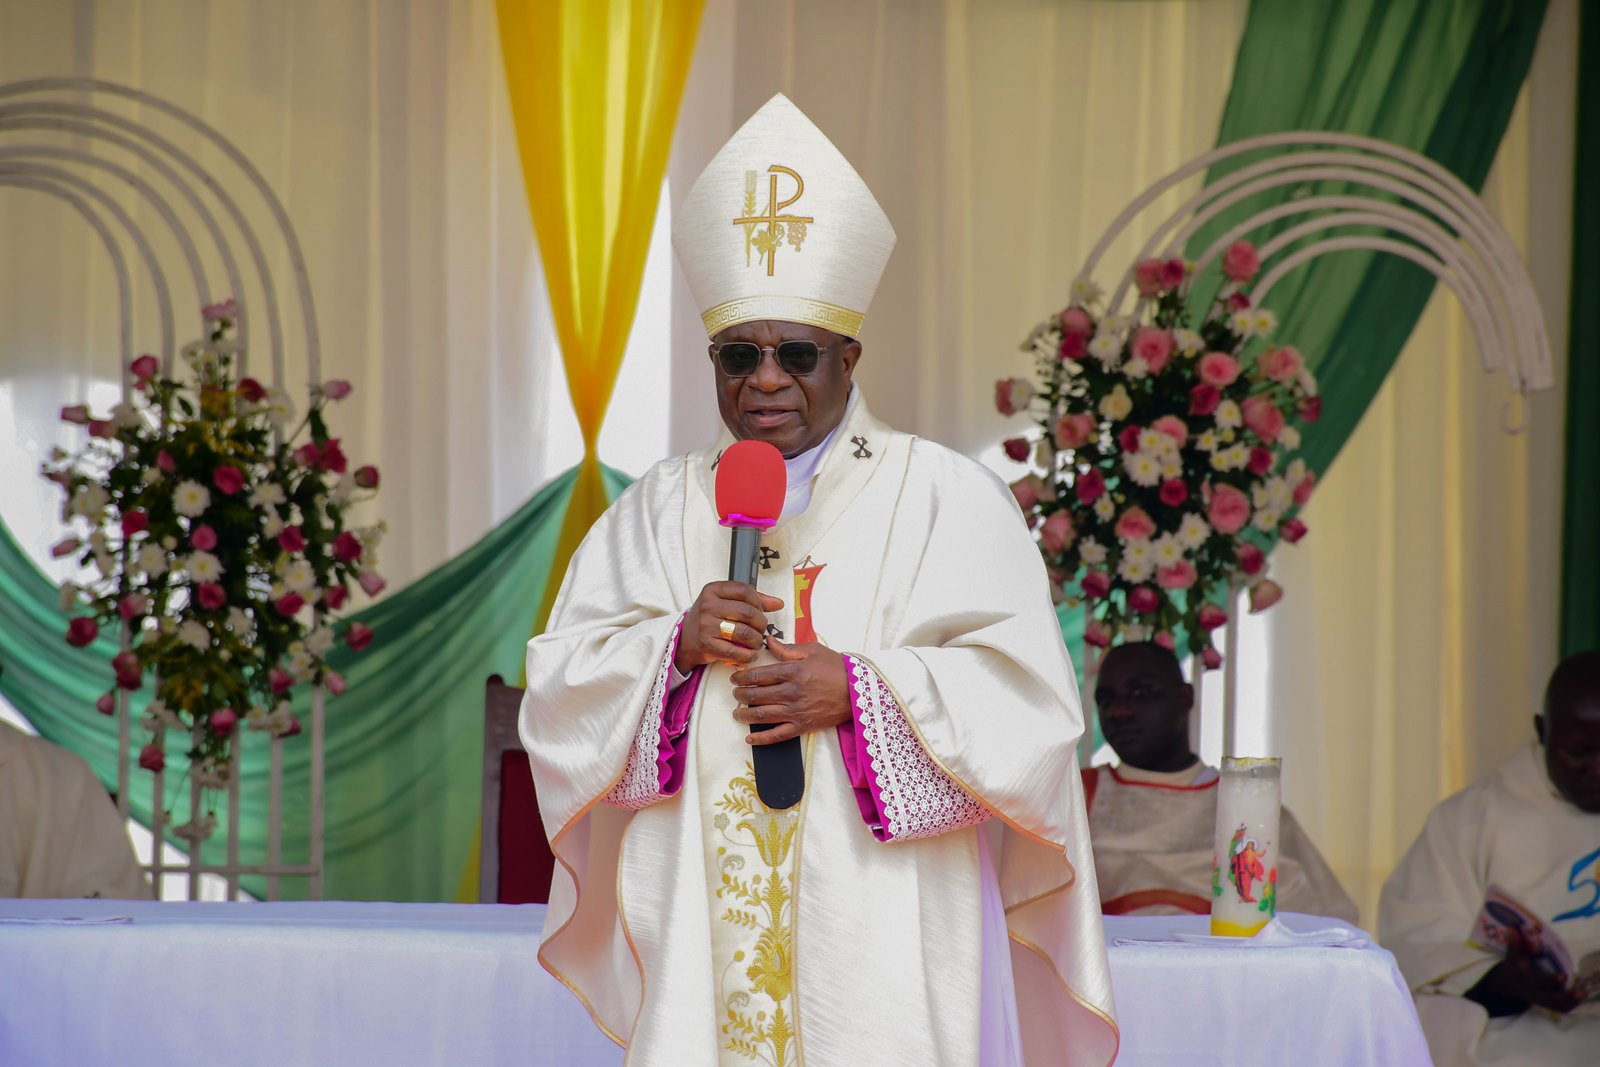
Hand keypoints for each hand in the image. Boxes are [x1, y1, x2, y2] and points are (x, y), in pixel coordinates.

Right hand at [675, 581, 783, 673]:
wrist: (685, 640)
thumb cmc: (709, 620)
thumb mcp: (725, 602)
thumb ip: (751, 600)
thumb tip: (777, 603)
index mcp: (712, 590)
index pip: (744, 590)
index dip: (759, 601)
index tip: (762, 609)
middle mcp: (708, 606)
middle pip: (747, 612)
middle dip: (760, 623)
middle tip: (760, 629)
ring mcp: (706, 626)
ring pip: (744, 632)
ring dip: (756, 640)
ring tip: (755, 642)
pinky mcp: (707, 645)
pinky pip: (735, 652)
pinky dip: (748, 655)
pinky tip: (749, 654)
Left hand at [730, 638, 849, 744]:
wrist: (858, 690)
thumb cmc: (836, 668)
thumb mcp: (813, 650)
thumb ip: (788, 648)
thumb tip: (769, 642)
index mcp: (793, 672)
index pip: (758, 675)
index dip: (742, 677)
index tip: (735, 678)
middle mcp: (791, 692)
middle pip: (756, 695)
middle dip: (740, 695)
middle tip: (736, 694)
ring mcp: (796, 711)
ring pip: (762, 715)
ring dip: (744, 715)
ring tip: (737, 713)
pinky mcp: (802, 726)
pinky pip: (777, 735)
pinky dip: (761, 739)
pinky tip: (749, 738)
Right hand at [1467, 928, 1581, 1016]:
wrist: (1509, 986)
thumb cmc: (1513, 968)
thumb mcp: (1511, 957)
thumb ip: (1514, 944)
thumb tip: (1512, 927)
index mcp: (1524, 980)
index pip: (1536, 980)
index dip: (1549, 979)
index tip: (1562, 976)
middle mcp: (1533, 992)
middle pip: (1548, 998)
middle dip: (1564, 996)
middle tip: (1579, 991)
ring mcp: (1540, 999)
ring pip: (1556, 1005)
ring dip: (1570, 1000)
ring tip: (1582, 993)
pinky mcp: (1547, 1003)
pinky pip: (1560, 1008)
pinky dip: (1571, 1004)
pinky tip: (1579, 996)